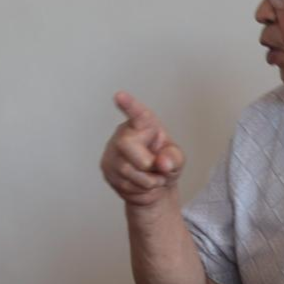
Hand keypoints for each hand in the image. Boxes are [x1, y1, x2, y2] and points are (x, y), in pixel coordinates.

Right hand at [100, 91, 184, 206]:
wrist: (154, 187)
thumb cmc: (165, 165)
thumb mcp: (177, 159)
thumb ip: (174, 158)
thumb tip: (163, 163)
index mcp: (143, 124)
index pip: (137, 113)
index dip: (128, 104)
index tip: (119, 95)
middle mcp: (124, 134)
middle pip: (126, 144)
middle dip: (145, 162)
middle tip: (155, 167)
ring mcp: (112, 152)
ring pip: (127, 169)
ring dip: (147, 179)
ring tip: (152, 176)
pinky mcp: (107, 169)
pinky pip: (124, 182)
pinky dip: (139, 188)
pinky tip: (141, 182)